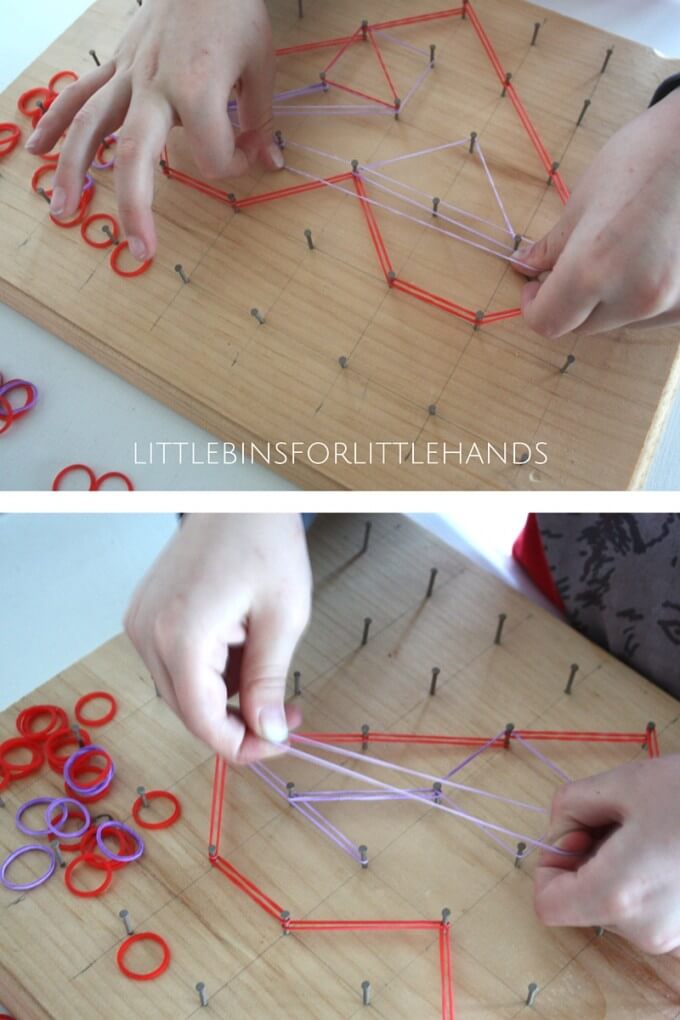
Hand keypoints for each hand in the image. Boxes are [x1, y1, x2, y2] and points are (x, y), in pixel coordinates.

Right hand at [26, 0, 282, 259]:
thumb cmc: (233, 9)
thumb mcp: (260, 64)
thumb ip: (260, 119)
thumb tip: (270, 164)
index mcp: (196, 88)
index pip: (212, 154)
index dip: (233, 164)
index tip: (246, 153)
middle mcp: (154, 85)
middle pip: (136, 154)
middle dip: (136, 206)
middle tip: (141, 249)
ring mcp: (129, 75)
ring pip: (92, 127)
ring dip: (73, 170)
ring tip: (61, 212)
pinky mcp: (116, 65)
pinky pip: (81, 96)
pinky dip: (57, 122)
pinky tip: (37, 149)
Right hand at [124, 514, 311, 763]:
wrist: (237, 499)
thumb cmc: (264, 542)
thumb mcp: (282, 618)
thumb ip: (269, 682)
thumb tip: (269, 731)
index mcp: (180, 637)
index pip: (203, 722)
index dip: (242, 745)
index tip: (278, 743)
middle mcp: (148, 634)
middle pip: (188, 711)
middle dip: (238, 720)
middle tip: (286, 714)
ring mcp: (140, 623)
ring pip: (181, 690)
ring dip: (224, 692)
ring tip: (264, 659)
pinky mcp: (145, 614)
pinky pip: (174, 664)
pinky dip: (208, 669)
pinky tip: (239, 645)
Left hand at [517, 89, 679, 336]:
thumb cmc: (643, 158)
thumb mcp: (584, 200)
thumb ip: (553, 247)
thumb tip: (527, 267)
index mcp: (592, 272)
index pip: (548, 322)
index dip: (533, 306)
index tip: (535, 285)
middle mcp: (631, 298)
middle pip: (582, 326)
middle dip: (569, 302)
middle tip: (570, 265)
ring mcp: (667, 303)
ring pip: (618, 321)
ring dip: (606, 301)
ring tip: (617, 254)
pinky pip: (652, 314)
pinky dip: (639, 296)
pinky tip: (646, 260)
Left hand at [534, 755, 679, 955]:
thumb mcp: (620, 784)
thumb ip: (569, 806)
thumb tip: (559, 829)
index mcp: (616, 895)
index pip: (548, 905)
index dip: (549, 865)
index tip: (574, 832)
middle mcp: (645, 929)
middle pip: (585, 902)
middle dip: (588, 857)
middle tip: (616, 817)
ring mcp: (674, 934)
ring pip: (618, 902)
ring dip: (619, 864)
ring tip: (649, 826)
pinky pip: (650, 905)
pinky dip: (646, 876)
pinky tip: (668, 843)